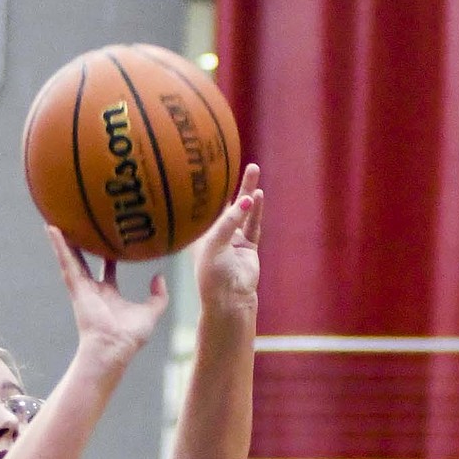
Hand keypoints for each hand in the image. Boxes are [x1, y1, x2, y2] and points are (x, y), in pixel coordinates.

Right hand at [45, 226, 168, 367]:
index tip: (111, 240)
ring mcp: (82, 288)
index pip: (108, 269)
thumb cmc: (130, 336)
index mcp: (110, 294)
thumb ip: (158, 296)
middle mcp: (93, 289)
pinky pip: (66, 261)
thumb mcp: (151, 312)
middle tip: (79, 228)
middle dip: (82, 247)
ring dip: (63, 241)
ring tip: (55, 222)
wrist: (114, 347)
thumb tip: (159, 276)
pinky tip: (52, 229)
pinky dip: (59, 246)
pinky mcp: (76, 287)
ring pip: (71, 258)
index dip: (109, 256)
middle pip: (86, 262)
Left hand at [193, 163, 263, 307]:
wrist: (229, 299)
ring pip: (243, 210)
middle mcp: (217, 234)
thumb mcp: (216, 244)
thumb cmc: (212, 274)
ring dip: (248, 191)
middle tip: (237, 159)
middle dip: (232, 183)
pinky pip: (253, 224)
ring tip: (254, 169)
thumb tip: (246, 199)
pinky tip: (258, 194)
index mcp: (200, 234)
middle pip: (225, 203)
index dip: (207, 188)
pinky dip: (256, 210)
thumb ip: (229, 221)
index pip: (203, 207)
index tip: (210, 164)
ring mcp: (234, 239)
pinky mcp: (249, 246)